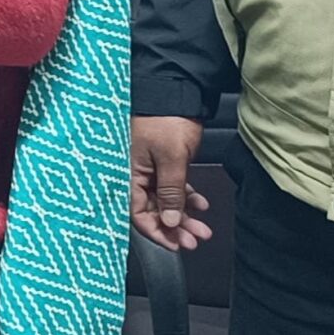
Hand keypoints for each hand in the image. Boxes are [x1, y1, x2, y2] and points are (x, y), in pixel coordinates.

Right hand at [131, 115, 212, 252]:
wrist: (175, 90)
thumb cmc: (165, 120)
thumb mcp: (170, 159)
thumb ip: (171, 193)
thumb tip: (170, 222)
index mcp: (130, 174)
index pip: (138, 213)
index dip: (156, 232)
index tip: (175, 244)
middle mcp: (137, 175)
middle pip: (153, 211)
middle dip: (175, 228)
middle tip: (194, 240)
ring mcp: (150, 169)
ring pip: (166, 202)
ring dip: (184, 216)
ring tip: (203, 228)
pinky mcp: (162, 162)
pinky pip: (172, 187)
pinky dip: (187, 198)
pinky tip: (201, 205)